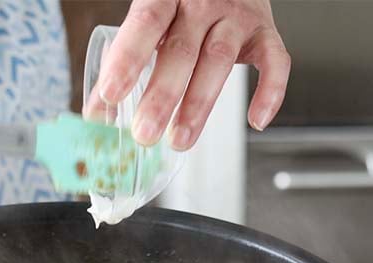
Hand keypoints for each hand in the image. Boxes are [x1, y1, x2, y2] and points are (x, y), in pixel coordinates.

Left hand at [89, 0, 289, 149]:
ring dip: (199, 105)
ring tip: (179, 139)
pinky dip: (270, 93)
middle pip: (182, 50)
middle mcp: (204, 1)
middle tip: (144, 133)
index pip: (146, 23)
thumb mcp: (150, 18)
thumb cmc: (181, 4)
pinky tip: (256, 120)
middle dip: (161, 96)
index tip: (110, 95)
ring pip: (219, 61)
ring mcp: (237, 17)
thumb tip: (98, 112)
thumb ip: (123, 59)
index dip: (127, 59)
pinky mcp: (264, 32)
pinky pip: (275, 62)